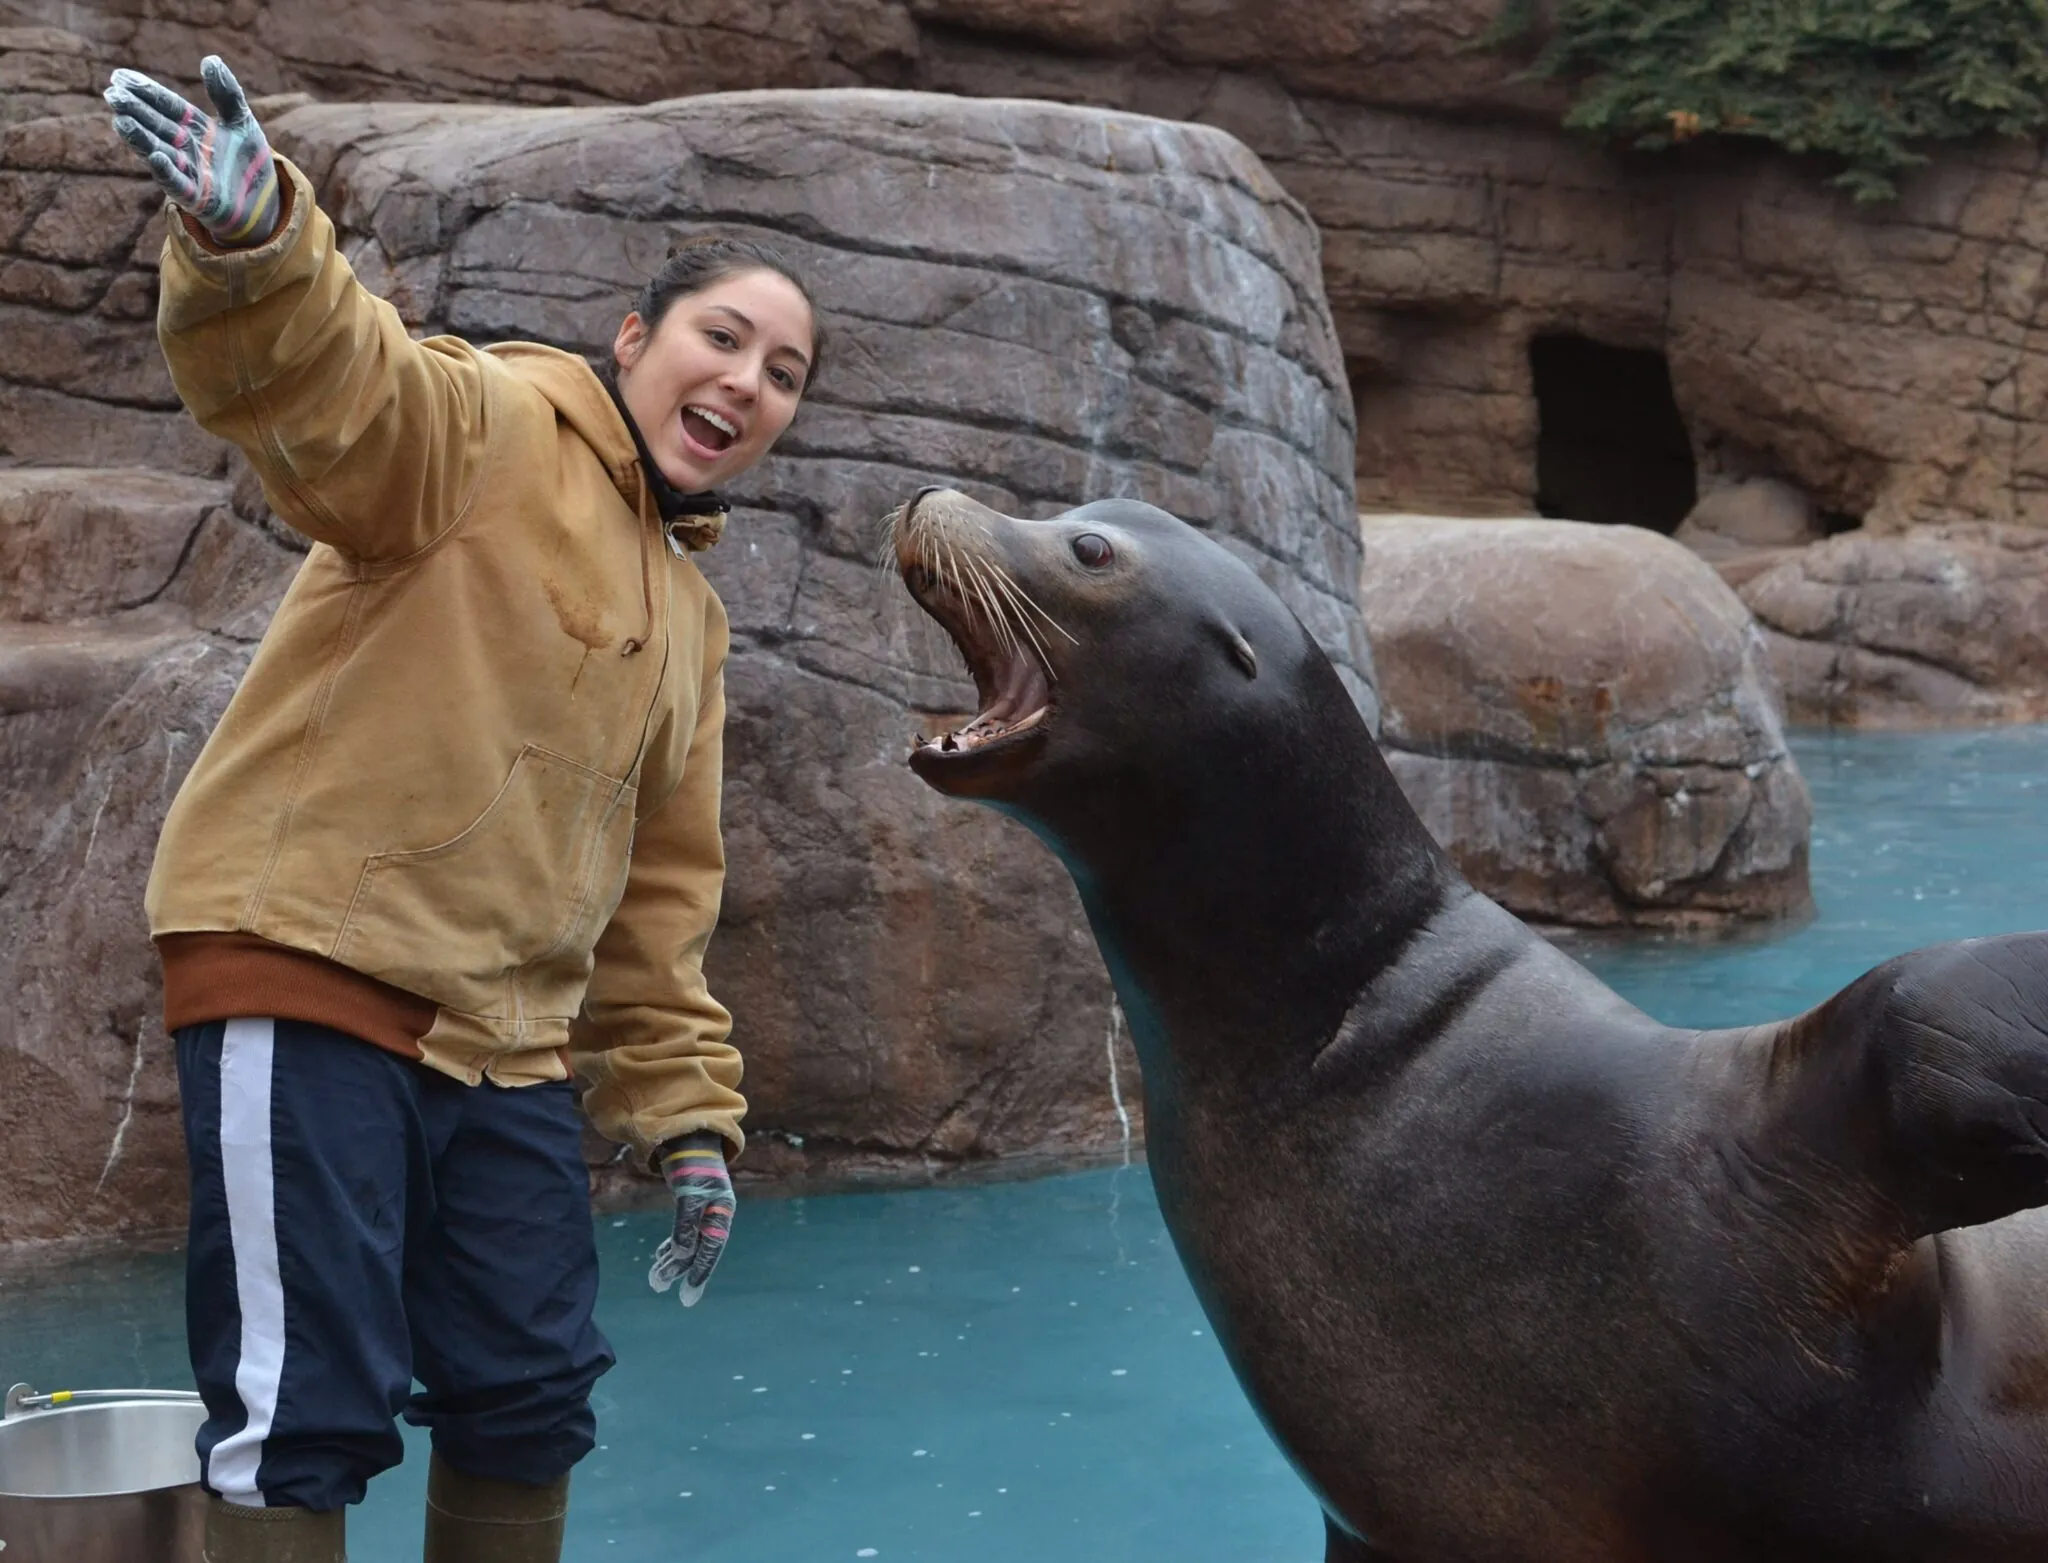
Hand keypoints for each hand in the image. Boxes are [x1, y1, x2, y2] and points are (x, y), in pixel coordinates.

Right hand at [104, 55, 280, 246]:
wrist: (264, 200)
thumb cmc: (249, 160)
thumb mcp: (241, 120)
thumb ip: (226, 93)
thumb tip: (209, 59)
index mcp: (194, 127)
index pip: (166, 105)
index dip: (145, 91)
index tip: (120, 76)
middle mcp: (186, 148)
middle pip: (157, 125)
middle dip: (135, 110)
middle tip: (112, 94)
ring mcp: (189, 172)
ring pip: (160, 151)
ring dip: (141, 138)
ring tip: (121, 121)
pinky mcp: (198, 197)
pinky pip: (179, 184)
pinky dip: (168, 172)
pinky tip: (156, 158)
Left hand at [648, 1131, 733, 1306]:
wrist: (689, 1137)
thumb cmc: (694, 1163)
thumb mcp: (691, 1192)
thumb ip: (686, 1223)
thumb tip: (682, 1254)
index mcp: (721, 1211)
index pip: (711, 1248)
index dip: (700, 1273)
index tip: (687, 1296)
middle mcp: (714, 1213)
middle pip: (698, 1248)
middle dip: (678, 1268)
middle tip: (657, 1285)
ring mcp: (703, 1210)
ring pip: (688, 1242)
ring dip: (672, 1259)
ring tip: (655, 1277)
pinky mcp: (690, 1204)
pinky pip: (683, 1231)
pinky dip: (672, 1244)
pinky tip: (660, 1256)